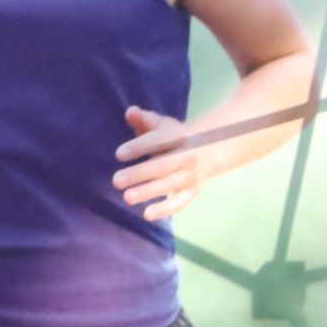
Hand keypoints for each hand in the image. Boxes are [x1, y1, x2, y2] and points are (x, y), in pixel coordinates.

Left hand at [114, 106, 204, 220]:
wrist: (210, 149)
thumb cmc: (174, 137)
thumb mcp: (162, 125)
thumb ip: (144, 120)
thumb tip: (130, 112)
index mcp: (178, 137)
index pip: (158, 141)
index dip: (139, 147)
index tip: (119, 154)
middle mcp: (187, 156)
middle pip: (162, 166)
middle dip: (139, 174)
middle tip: (116, 181)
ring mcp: (191, 175)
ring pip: (169, 184)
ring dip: (148, 192)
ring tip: (126, 198)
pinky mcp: (192, 190)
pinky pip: (180, 202)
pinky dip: (166, 209)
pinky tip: (146, 215)